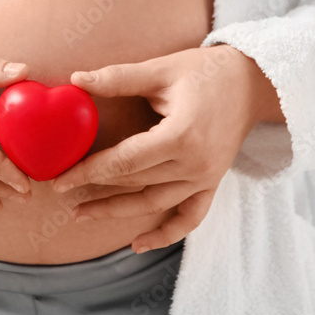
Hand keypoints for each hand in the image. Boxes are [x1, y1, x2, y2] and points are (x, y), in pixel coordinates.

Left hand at [50, 44, 284, 252]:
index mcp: (181, 136)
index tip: (60, 179)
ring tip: (81, 214)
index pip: (124, 162)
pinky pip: (189, 218)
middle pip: (134, 184)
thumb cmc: (206, 71)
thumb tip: (76, 79)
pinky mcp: (212, 183)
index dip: (89, 172)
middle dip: (94, 189)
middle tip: (60, 191)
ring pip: (154, 204)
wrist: (254, 83)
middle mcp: (195, 165)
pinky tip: (137, 245)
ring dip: (116, 212)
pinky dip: (165, 235)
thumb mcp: (161, 70)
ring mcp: (206, 178)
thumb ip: (118, 78)